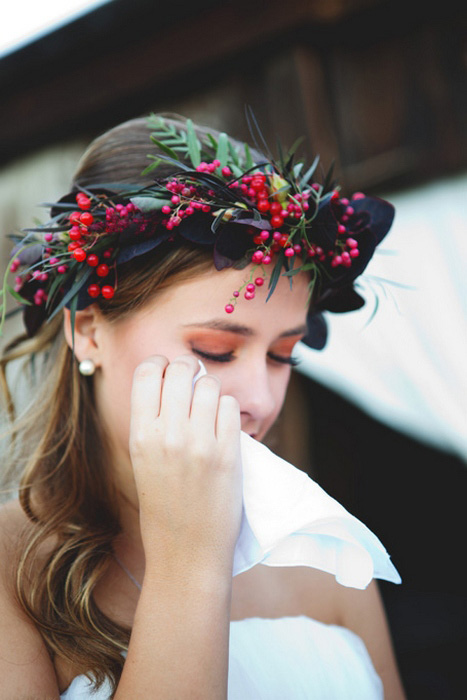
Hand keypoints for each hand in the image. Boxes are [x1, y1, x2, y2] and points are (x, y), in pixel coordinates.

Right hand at [129, 355, 241, 576]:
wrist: (186, 553)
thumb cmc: (164, 508)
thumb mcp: (143, 461)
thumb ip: (154, 423)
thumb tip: (172, 381)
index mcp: (140, 434)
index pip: (148, 371)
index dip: (161, 364)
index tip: (169, 371)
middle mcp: (168, 433)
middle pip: (182, 369)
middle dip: (189, 370)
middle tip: (194, 383)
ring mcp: (199, 442)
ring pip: (210, 384)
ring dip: (211, 391)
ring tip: (209, 410)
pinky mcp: (228, 453)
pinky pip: (230, 407)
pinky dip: (227, 411)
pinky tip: (222, 427)